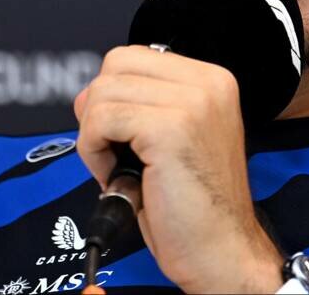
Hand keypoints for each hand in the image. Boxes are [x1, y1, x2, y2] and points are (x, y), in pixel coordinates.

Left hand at [74, 45, 284, 293]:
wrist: (221, 251)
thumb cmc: (194, 205)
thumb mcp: (171, 138)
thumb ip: (140, 104)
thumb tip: (86, 94)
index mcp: (211, 80)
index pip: (132, 57)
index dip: (112, 94)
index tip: (120, 136)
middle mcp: (208, 83)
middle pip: (114, 64)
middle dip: (99, 109)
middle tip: (113, 151)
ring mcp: (192, 102)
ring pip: (102, 92)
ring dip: (94, 136)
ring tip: (119, 170)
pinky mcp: (170, 129)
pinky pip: (101, 120)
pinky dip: (94, 152)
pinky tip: (116, 177)